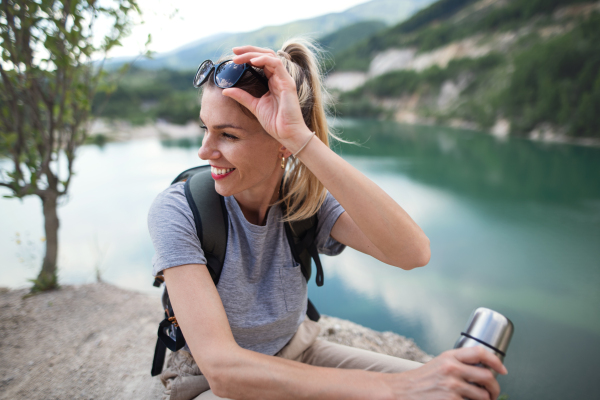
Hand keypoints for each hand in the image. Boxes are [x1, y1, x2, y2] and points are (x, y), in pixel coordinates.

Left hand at [221, 46, 312, 151]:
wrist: (287, 133)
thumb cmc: (275, 122)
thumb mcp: (254, 106)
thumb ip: (241, 96)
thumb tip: (225, 90)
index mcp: (272, 81)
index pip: (261, 62)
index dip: (248, 56)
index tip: (233, 56)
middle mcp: (279, 77)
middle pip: (265, 55)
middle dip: (249, 50)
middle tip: (234, 51)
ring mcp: (284, 79)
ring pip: (270, 56)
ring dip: (253, 54)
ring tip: (239, 57)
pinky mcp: (288, 83)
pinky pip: (276, 64)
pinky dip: (264, 60)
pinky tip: (253, 61)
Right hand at [382, 347, 506, 399]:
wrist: (401, 391)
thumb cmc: (421, 380)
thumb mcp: (438, 364)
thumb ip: (457, 364)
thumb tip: (482, 372)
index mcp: (449, 356)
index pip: (480, 352)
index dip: (496, 361)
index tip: (502, 370)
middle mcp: (451, 368)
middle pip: (487, 376)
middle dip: (495, 388)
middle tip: (493, 393)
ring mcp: (451, 386)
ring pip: (483, 395)